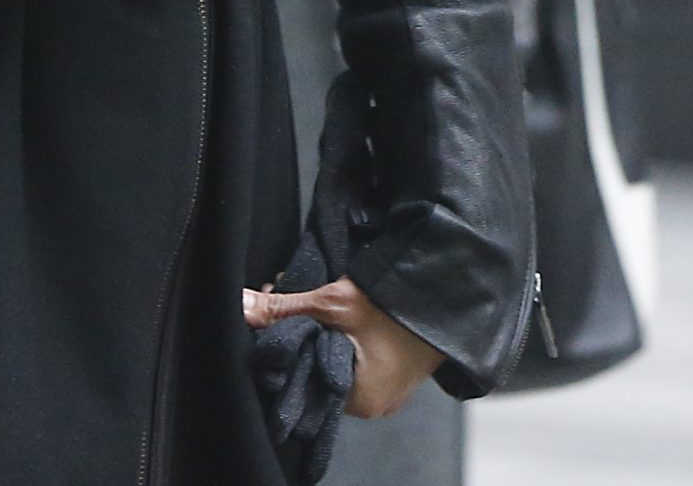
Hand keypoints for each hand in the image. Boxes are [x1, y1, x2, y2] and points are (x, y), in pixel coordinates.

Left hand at [242, 277, 442, 418]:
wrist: (450, 288)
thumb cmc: (398, 304)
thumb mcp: (334, 303)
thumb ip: (283, 309)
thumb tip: (242, 306)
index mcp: (360, 402)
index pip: (304, 382)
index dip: (282, 349)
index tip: (269, 321)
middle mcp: (373, 405)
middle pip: (317, 371)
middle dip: (298, 337)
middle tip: (285, 301)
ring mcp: (386, 390)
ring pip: (334, 362)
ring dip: (319, 333)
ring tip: (311, 304)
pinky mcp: (394, 372)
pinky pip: (355, 359)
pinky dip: (340, 336)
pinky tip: (333, 312)